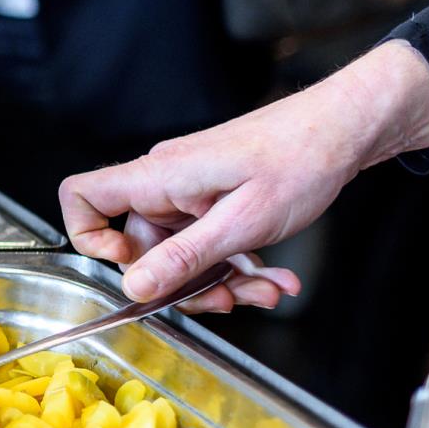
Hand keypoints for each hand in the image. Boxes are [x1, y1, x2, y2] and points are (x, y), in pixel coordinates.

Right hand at [58, 40, 428, 312]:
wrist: (346, 128)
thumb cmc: (300, 158)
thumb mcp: (242, 223)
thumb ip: (183, 258)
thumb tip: (134, 287)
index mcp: (159, 178)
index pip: (82, 197)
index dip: (89, 240)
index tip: (129, 272)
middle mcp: (165, 183)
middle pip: (140, 245)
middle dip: (183, 283)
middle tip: (226, 299)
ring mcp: (188, 191)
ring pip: (180, 252)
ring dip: (220, 280)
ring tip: (264, 291)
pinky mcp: (211, 199)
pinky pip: (207, 242)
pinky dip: (237, 265)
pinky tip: (272, 278)